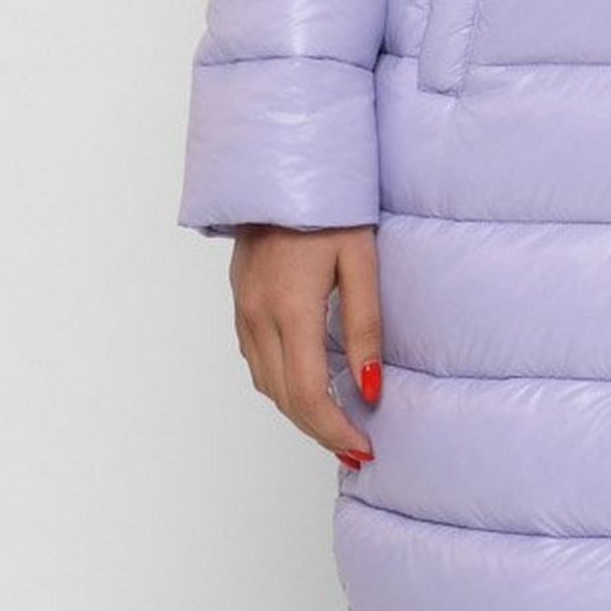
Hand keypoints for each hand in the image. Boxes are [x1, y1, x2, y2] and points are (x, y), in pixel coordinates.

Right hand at [228, 223, 383, 466]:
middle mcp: (258, 315)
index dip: (334, 430)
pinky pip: (255, 358)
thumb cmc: (329, 204)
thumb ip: (365, 327)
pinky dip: (280, 381)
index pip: (307, 394)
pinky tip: (306, 381)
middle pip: (283, 397)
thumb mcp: (361, 261)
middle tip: (354, 446)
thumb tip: (370, 389)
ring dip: (298, 409)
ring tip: (335, 421)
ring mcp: (243, 308)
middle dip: (319, 429)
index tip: (362, 448)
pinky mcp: (239, 299)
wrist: (280, 163)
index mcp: (290, 309)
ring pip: (265, 382)